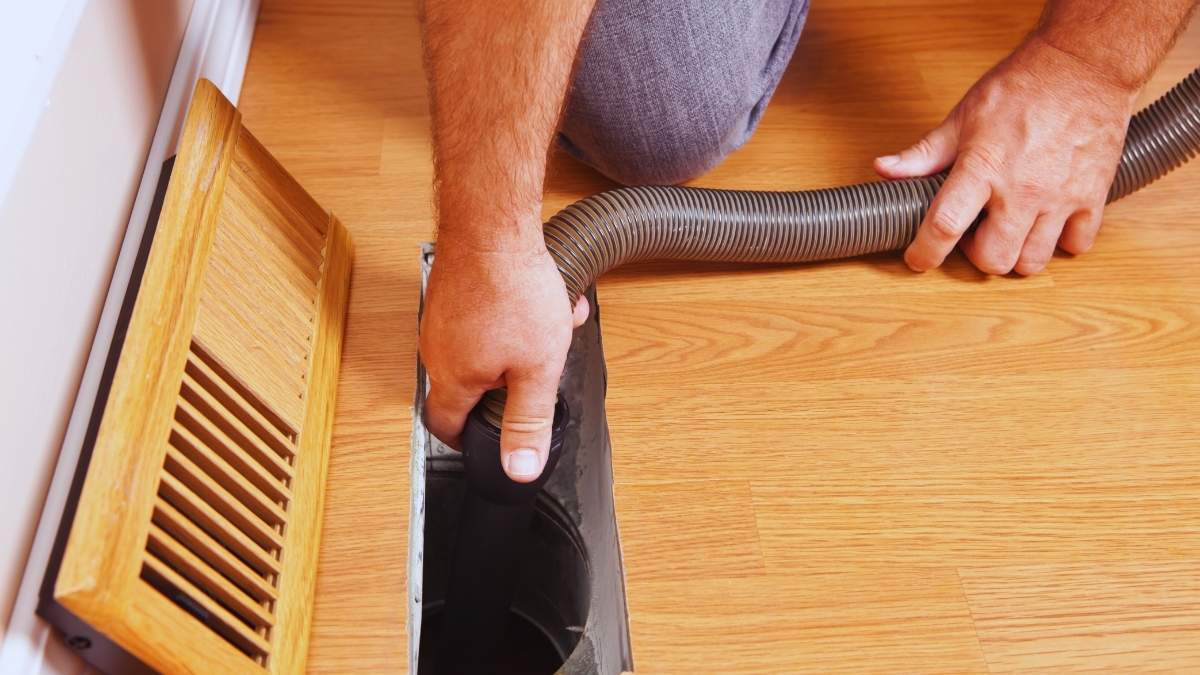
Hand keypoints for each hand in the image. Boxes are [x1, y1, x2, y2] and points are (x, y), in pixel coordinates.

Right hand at [420, 237, 587, 482]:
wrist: (493, 224)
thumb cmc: (514, 290)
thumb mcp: (537, 370)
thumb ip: (528, 422)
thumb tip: (519, 470)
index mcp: (452, 377)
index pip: (444, 426)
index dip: (464, 441)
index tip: (481, 442)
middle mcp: (436, 349)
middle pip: (469, 384)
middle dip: (511, 382)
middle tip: (539, 371)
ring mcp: (440, 317)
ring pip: (483, 346)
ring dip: (520, 344)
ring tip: (552, 325)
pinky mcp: (451, 290)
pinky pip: (483, 316)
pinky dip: (512, 315)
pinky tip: (543, 298)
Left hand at [875, 35, 1137, 275]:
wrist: (1083, 65)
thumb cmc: (1022, 87)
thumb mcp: (963, 117)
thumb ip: (924, 153)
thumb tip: (885, 169)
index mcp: (982, 167)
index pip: (945, 225)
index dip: (925, 253)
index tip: (918, 259)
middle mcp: (1022, 189)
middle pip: (993, 260)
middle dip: (977, 256)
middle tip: (975, 233)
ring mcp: (1060, 196)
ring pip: (1032, 262)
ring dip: (1016, 254)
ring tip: (1010, 228)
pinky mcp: (1093, 196)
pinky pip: (1076, 246)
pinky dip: (1060, 242)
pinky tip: (1047, 221)